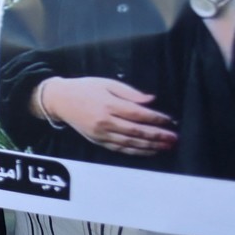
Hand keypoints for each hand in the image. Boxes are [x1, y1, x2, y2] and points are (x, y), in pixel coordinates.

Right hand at [39, 76, 177, 155]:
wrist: (60, 100)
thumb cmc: (85, 88)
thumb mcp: (106, 83)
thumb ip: (129, 92)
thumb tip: (151, 99)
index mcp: (108, 105)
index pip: (137, 114)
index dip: (155, 118)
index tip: (170, 120)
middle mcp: (105, 122)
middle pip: (136, 131)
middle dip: (157, 135)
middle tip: (173, 138)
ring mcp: (101, 134)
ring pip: (130, 143)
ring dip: (150, 146)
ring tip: (166, 146)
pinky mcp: (99, 141)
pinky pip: (121, 149)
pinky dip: (137, 151)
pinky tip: (149, 151)